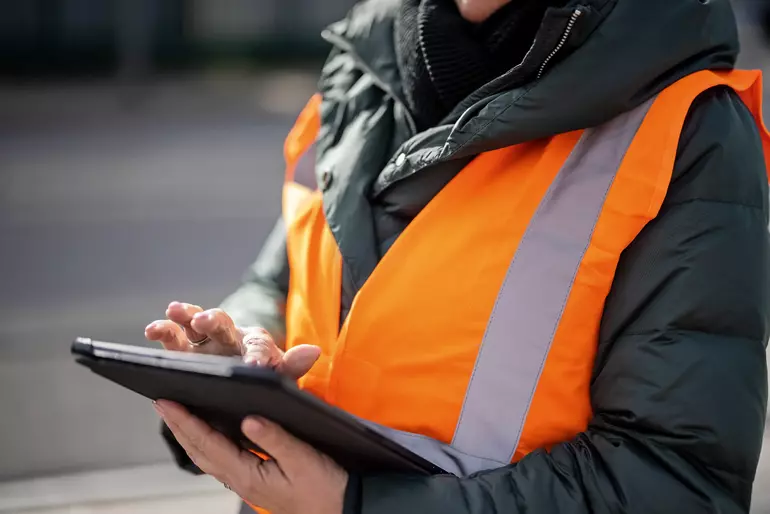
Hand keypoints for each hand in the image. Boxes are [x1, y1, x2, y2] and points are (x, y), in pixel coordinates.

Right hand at [145, 301, 319, 378]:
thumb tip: (314, 351)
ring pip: (193, 323)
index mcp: (257, 344)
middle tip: (205, 320)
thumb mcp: (281, 375)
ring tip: (172, 311)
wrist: (242, 382)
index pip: (259, 347)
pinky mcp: (185, 350)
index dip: (255, 356)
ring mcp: (204, 342)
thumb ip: (292, 366)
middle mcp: (229, 336)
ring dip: (184, 316)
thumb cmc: (263, 378)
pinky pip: (173, 337)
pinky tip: (152, 330)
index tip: (253, 367)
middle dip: (213, 320)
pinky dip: (164, 330)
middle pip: (223, 323)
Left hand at [154, 400, 346, 513]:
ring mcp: (248, 482)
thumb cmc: (327, 488)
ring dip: (190, 435)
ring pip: (208, 457)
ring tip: (178, 415)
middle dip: (179, 427)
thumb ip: (276, 439)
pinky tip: (210, 432)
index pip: (207, 444)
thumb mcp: (304, 460)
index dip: (185, 422)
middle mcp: (242, 480)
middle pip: (200, 452)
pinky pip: (223, 459)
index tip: (167, 403)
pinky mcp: (257, 480)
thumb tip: (249, 419)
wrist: (343, 509)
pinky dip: (208, 442)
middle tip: (162, 403)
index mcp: (248, 475)